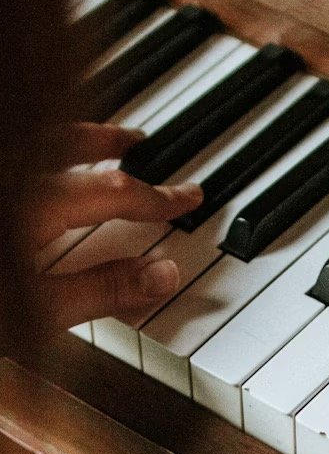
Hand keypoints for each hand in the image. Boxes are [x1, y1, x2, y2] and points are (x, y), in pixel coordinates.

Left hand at [30, 122, 203, 328]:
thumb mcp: (39, 311)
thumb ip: (100, 291)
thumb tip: (163, 274)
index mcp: (31, 207)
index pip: (111, 191)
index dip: (156, 196)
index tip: (187, 198)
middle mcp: (11, 181)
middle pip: (64, 145)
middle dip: (107, 141)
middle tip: (137, 142)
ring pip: (35, 146)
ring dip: (69, 141)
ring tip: (90, 143)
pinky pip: (18, 161)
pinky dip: (41, 161)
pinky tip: (43, 175)